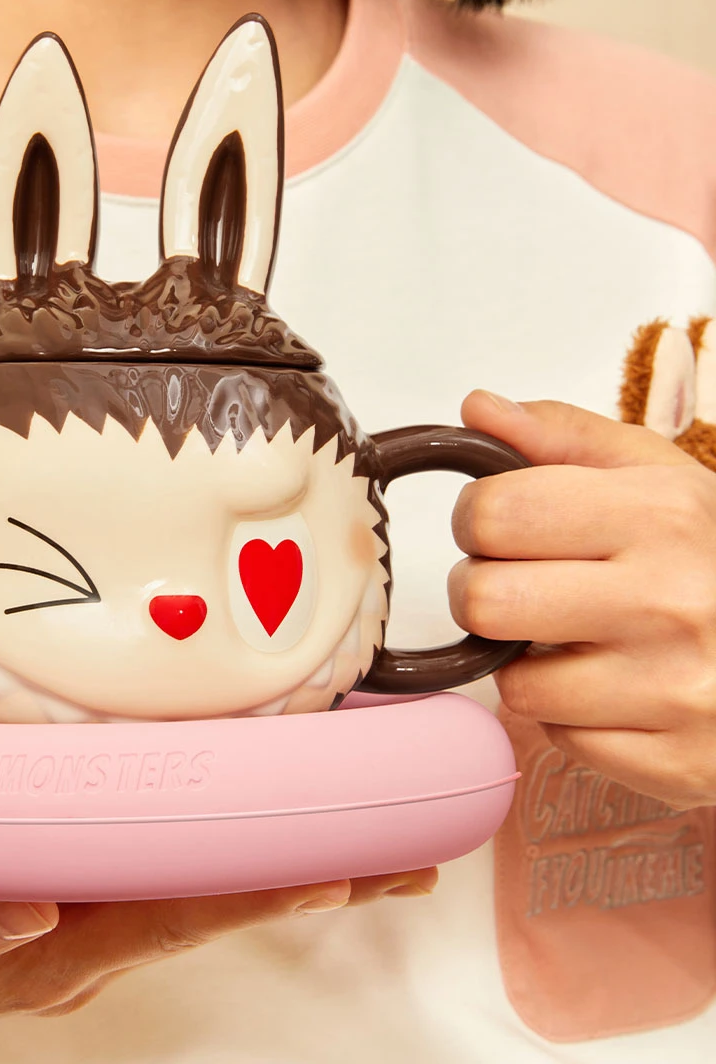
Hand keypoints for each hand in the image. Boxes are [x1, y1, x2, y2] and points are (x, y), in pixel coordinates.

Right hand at [0, 858, 435, 1045]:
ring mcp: (64, 921)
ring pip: (190, 886)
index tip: (341, 858)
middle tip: (403, 845)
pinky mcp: (47, 897)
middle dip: (308, 875)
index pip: (163, 910)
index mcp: (30, 945)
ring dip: (278, 862)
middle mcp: (67, 936)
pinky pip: (152, 872)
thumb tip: (30, 910)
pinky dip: (215, 848)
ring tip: (365, 834)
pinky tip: (244, 818)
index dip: (254, 885)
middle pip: (205, 900)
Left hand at [449, 390, 715, 809]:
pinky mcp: (678, 761)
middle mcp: (673, 600)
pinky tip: (615, 688)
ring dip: (532, 663)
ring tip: (581, 639)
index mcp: (661, 513)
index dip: (478, 519)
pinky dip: (575, 717)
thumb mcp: (655, 476)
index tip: (502, 527)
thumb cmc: (713, 556)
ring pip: (516, 683)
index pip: (490, 514)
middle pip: (483, 601)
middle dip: (486, 592)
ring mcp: (679, 688)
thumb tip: (478, 410)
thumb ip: (560, 438)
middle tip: (526, 586)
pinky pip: (562, 739)